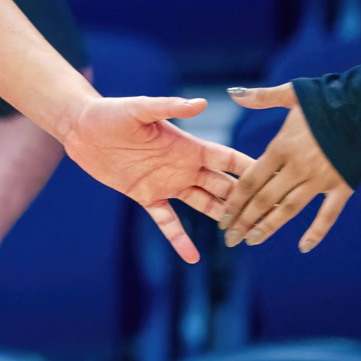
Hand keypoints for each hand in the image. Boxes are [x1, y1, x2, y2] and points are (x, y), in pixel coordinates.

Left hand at [61, 95, 254, 263]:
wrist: (82, 127)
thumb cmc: (111, 112)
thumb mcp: (140, 108)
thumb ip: (170, 107)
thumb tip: (201, 103)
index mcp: (188, 145)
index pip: (228, 159)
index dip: (251, 169)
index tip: (277, 180)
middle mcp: (183, 166)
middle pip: (223, 186)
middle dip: (246, 201)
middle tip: (272, 219)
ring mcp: (167, 183)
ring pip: (203, 205)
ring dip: (222, 220)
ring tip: (244, 238)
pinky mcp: (146, 196)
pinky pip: (167, 221)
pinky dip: (179, 239)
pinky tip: (193, 257)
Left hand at [221, 84, 352, 251]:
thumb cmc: (327, 98)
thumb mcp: (292, 93)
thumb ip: (261, 97)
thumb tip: (233, 94)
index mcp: (281, 147)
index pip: (250, 181)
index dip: (234, 202)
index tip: (221, 218)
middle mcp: (298, 167)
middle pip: (265, 199)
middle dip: (244, 220)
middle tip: (229, 238)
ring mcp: (321, 179)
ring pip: (289, 209)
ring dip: (269, 227)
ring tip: (252, 241)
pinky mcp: (343, 186)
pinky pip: (328, 213)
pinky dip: (316, 231)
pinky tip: (303, 247)